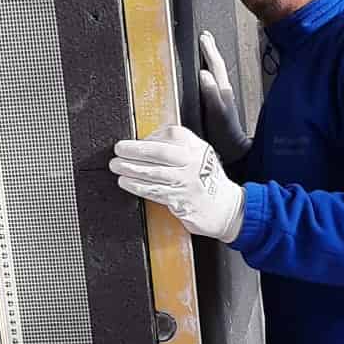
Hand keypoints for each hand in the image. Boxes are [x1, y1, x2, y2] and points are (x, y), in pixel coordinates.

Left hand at [109, 125, 245, 241]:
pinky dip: (138, 186)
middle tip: (118, 150)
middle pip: (160, 152)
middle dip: (135, 151)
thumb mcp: (199, 154)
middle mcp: (193, 162)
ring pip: (155, 172)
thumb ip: (178, 146)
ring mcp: (188, 182)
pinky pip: (155, 191)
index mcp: (196, 147)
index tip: (133, 142)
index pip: (170, 135)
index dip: (148, 138)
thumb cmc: (207, 180)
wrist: (226, 207)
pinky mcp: (181, 200)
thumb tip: (145, 142)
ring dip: (132, 169)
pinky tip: (126, 183)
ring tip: (117, 166)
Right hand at [198, 31, 250, 163]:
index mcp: (223, 90)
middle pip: (217, 65)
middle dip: (210, 50)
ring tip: (204, 50)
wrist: (234, 151)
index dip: (209, 50)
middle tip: (204, 37)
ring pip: (215, 73)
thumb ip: (212, 94)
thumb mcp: (217, 114)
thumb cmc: (225, 134)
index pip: (215, 65)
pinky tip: (203, 76)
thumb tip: (204, 73)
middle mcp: (223, 91)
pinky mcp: (218, 105)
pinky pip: (212, 83)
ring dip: (209, 60)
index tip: (203, 37)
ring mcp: (221, 98)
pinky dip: (207, 74)